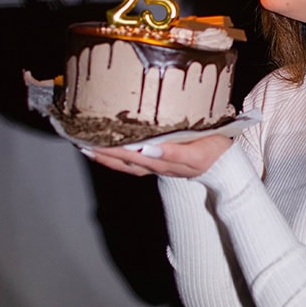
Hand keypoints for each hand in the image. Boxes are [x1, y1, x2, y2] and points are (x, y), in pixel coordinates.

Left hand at [83, 134, 232, 177]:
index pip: (130, 156)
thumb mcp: (197, 153)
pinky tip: (109, 148)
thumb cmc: (214, 153)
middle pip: (122, 161)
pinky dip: (118, 157)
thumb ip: (172, 152)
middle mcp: (156, 165)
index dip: (110, 150)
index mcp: (163, 162)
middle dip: (100, 153)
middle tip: (79, 141)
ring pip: (125, 163)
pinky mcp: (160, 161)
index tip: (92, 141)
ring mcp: (157, 165)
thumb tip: (146, 149)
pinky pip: (133, 161)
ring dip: (105, 156)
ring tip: (86, 146)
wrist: (226, 165)